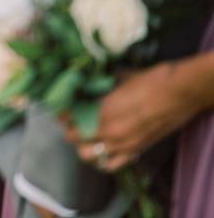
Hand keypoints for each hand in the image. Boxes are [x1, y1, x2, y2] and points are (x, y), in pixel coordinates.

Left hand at [65, 62, 198, 170]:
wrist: (180, 93)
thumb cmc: (149, 80)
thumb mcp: (117, 78)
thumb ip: (99, 85)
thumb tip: (87, 83)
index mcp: (101, 111)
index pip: (67, 118)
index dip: (61, 112)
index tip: (61, 106)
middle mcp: (108, 132)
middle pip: (72, 137)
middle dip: (68, 127)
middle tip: (71, 118)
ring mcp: (122, 145)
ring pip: (87, 154)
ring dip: (82, 144)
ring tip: (85, 133)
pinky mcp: (136, 152)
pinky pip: (110, 164)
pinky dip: (102, 158)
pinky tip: (102, 147)